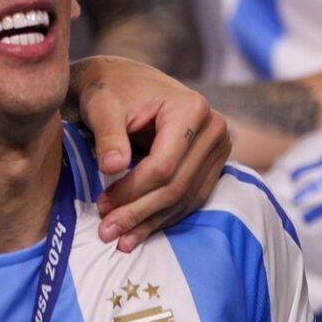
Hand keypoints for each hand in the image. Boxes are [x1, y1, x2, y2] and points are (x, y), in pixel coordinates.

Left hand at [73, 57, 233, 252]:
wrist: (129, 82)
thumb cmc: (112, 90)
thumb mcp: (102, 105)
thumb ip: (108, 134)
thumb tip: (110, 166)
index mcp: (191, 109)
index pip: (164, 164)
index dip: (132, 190)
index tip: (102, 205)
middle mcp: (215, 129)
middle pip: (177, 185)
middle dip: (140, 212)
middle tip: (107, 232)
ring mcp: (219, 148)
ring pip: (186, 197)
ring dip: (152, 222)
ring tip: (120, 239)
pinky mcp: (214, 164)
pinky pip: (192, 198)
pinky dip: (165, 217)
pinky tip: (140, 231)